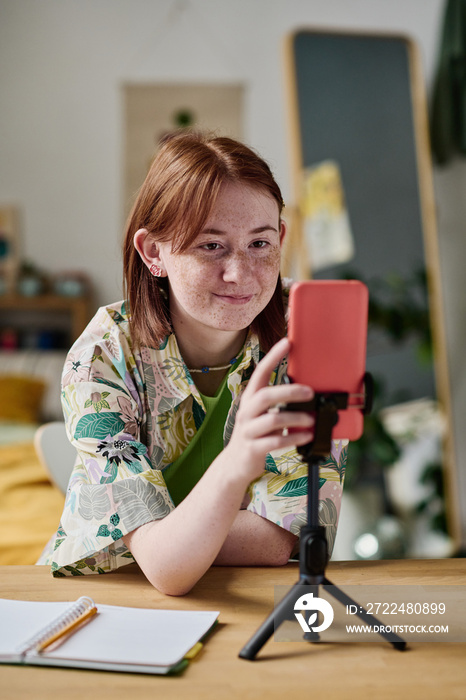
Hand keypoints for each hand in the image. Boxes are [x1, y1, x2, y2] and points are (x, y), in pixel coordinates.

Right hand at [225, 337, 314, 481]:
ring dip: (296, 418)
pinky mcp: (253, 449)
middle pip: (266, 395)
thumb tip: (305, 391)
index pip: (260, 372)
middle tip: (310, 392)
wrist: (235, 464)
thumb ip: (277, 403)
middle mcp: (247, 412)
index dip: (273, 357)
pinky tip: (307, 435)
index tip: (286, 342)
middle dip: (289, 392)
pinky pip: (275, 441)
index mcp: (250, 399)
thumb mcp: (261, 414)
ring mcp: (248, 430)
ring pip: (273, 420)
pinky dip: (294, 437)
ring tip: (311, 419)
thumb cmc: (255, 434)